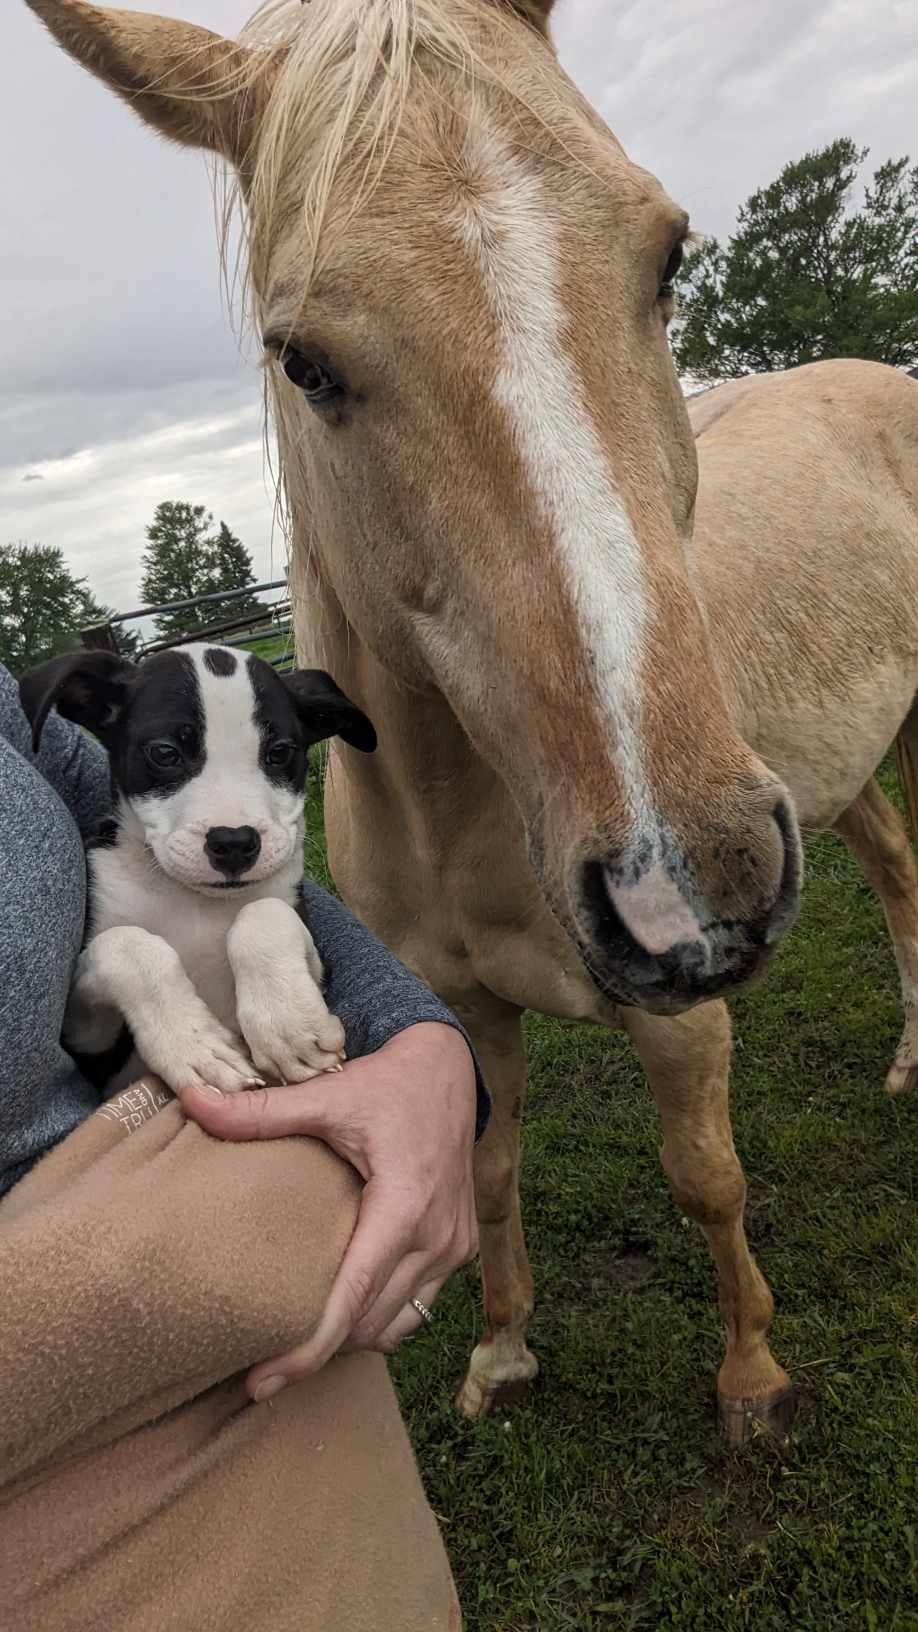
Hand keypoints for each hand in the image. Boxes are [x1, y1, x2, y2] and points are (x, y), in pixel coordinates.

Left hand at [180, 1023, 478, 1398]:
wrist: (449, 1068)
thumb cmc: (388, 1082)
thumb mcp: (327, 1094)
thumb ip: (261, 1110)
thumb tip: (192, 1102)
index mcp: (404, 1204)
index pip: (354, 1296)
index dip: (309, 1347)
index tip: (263, 1380)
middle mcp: (437, 1235)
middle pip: (371, 1323)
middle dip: (319, 1351)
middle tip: (261, 1368)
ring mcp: (454, 1246)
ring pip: (398, 1324)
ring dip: (351, 1338)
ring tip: (298, 1344)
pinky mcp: (460, 1247)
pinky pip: (418, 1306)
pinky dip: (381, 1317)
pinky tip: (343, 1310)